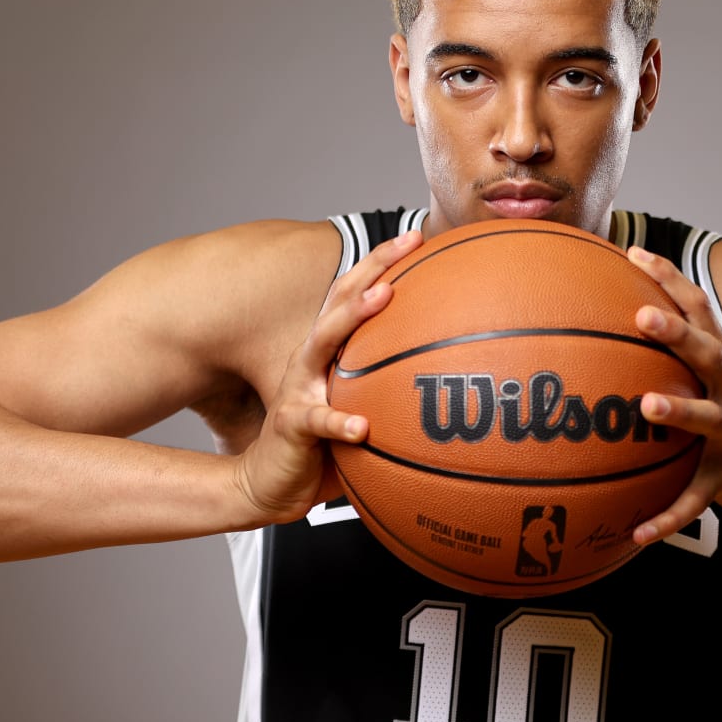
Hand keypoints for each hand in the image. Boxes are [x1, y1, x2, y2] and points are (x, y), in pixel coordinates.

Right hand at [230, 229, 422, 525]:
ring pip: (322, 343)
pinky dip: (339, 422)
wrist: (270, 484)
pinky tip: (361, 426)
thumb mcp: (361, 409)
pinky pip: (318, 421)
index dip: (382, 264)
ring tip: (383, 298)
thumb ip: (392, 391)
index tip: (418, 237)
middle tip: (407, 243)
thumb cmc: (322, 447)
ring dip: (352, 318)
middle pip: (340, 301)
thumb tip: (451, 382)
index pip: (355, 296)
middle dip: (373, 267)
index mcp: (330, 353)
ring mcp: (298, 388)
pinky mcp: (291, 424)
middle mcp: (311, 359)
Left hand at [625, 245, 721, 543]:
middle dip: (676, 334)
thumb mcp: (713, 376)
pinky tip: (636, 532)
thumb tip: (607, 324)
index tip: (631, 255)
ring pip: (706, 420)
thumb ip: (673, 350)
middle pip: (707, 354)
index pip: (698, 308)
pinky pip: (694, 498)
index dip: (667, 279)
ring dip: (678, 411)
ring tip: (646, 406)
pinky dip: (667, 516)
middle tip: (641, 317)